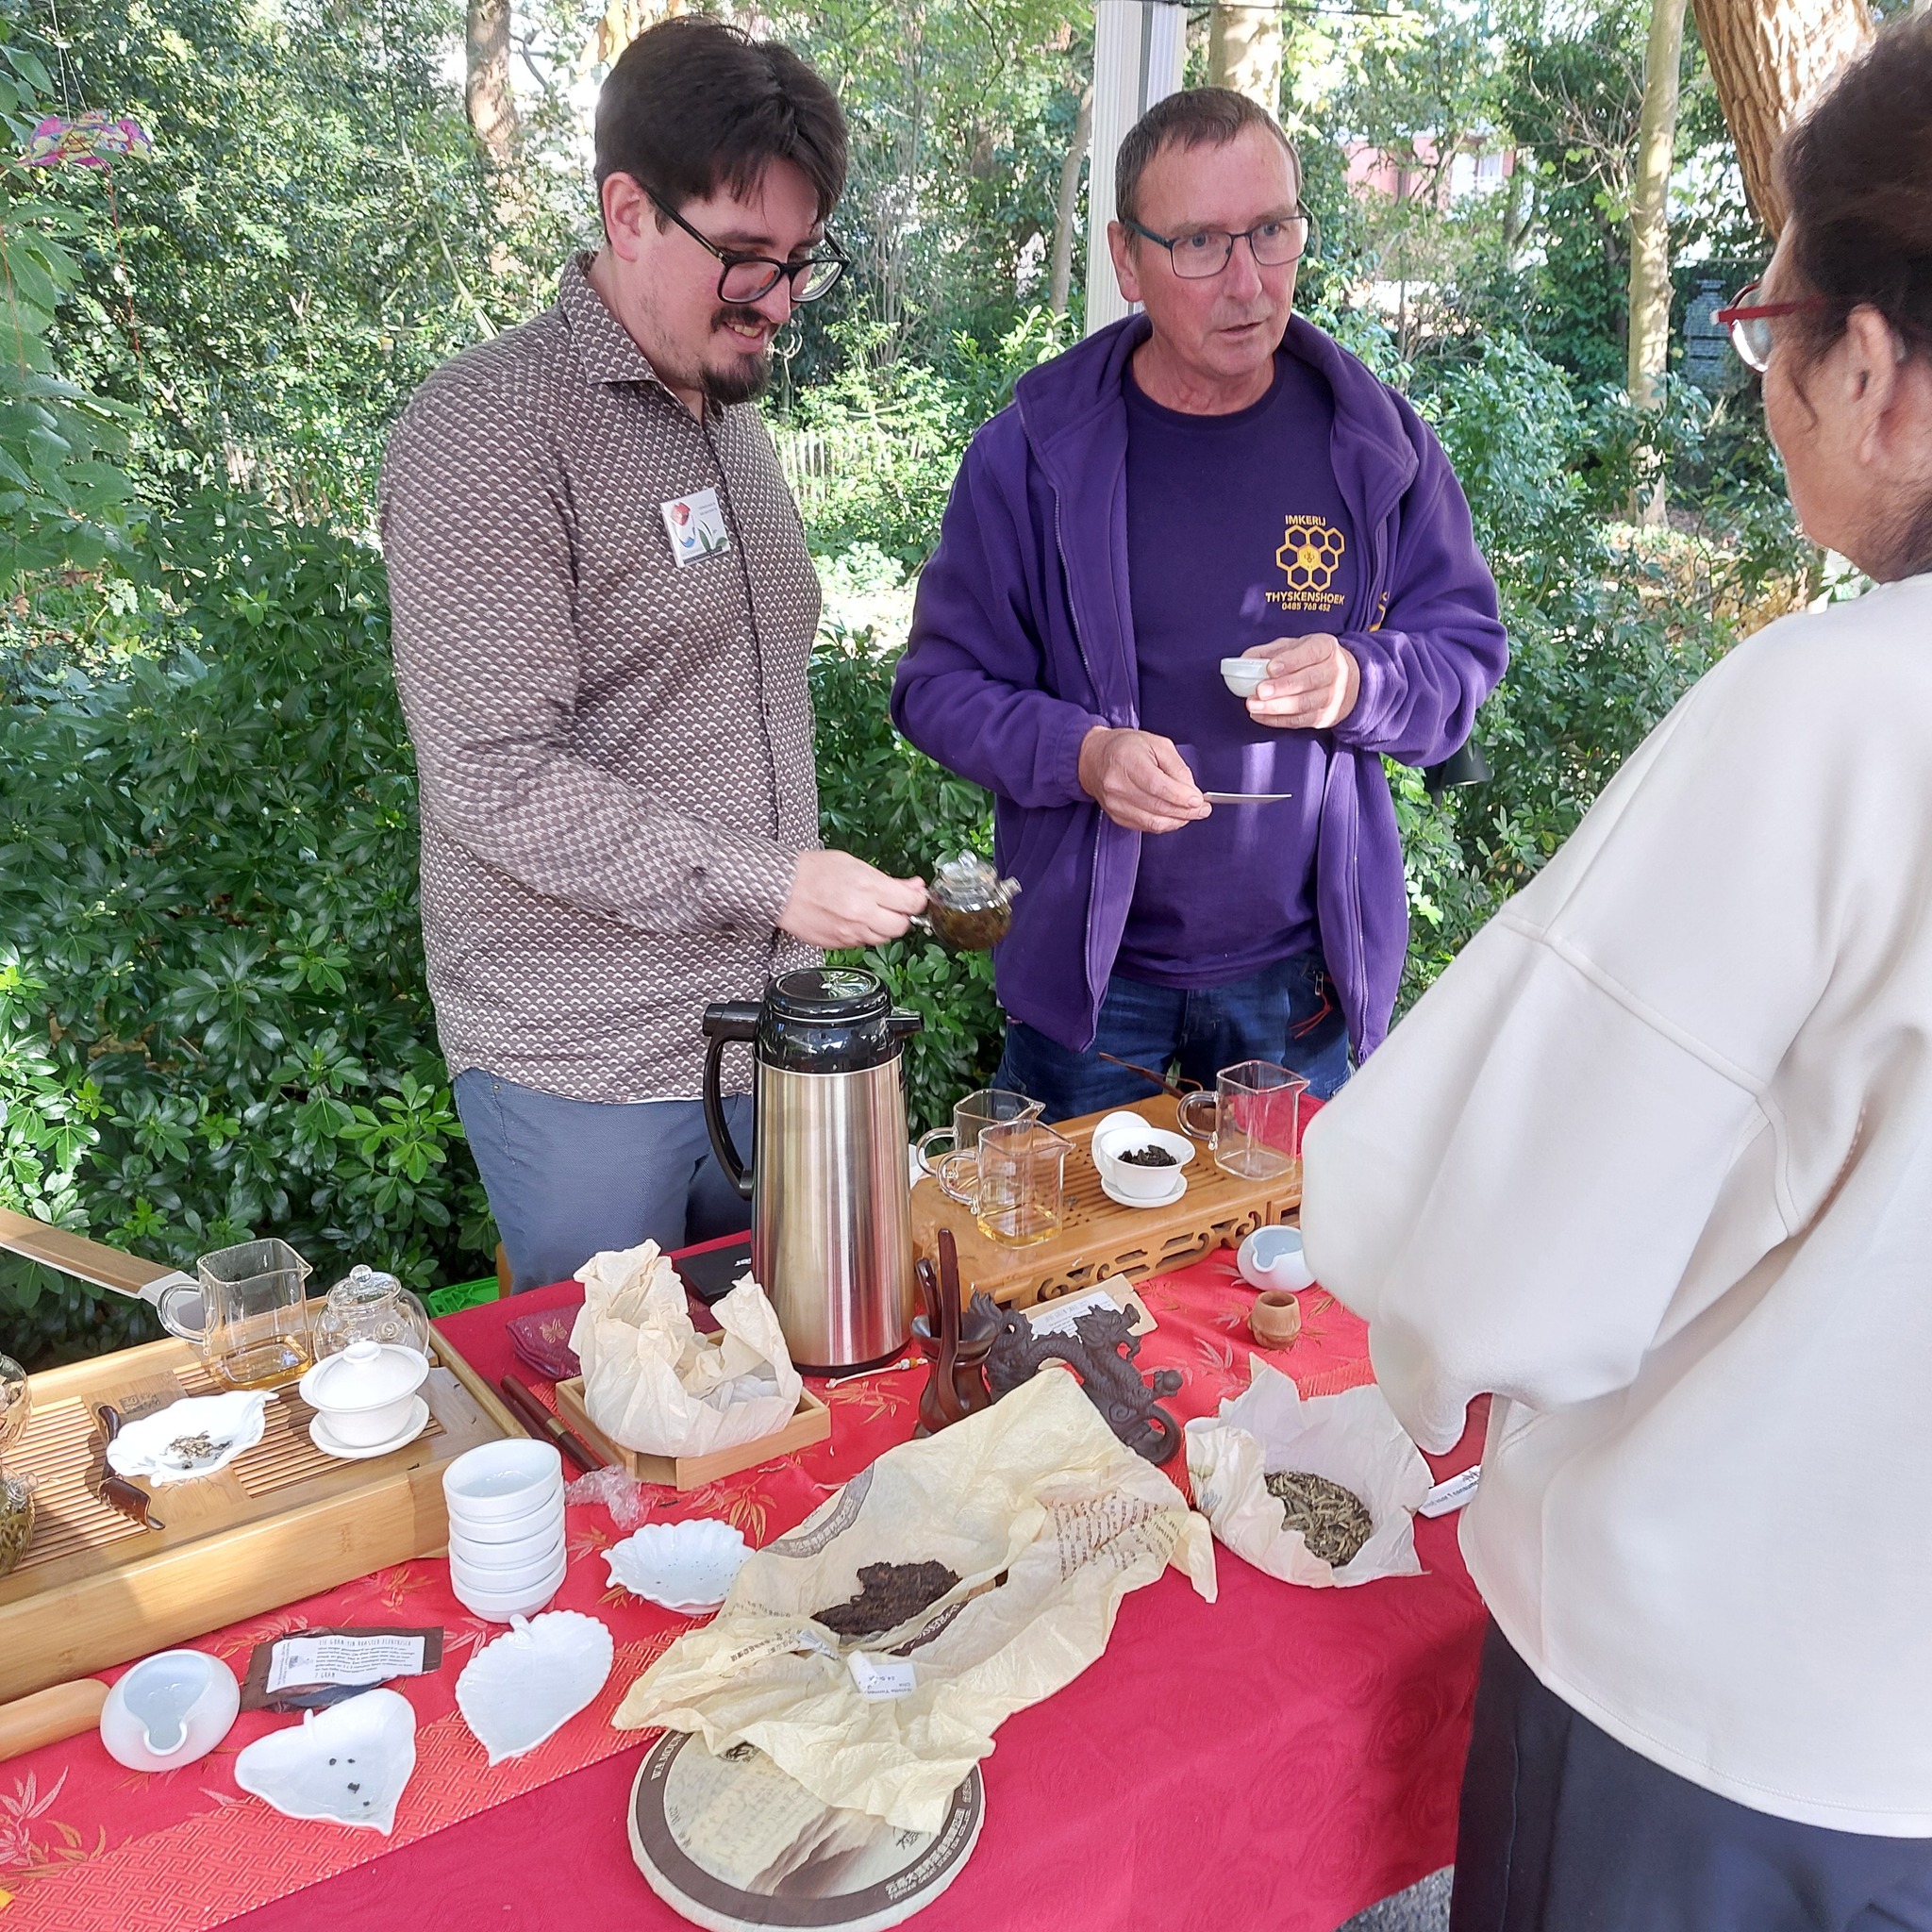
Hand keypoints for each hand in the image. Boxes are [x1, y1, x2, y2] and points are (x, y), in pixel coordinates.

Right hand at [778, 850, 927, 948]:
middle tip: (894, 906)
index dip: (918, 900)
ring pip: (883, 938)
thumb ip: (888, 880)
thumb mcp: (856, 865)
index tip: (916, 897)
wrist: (781, 888)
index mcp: (868, 889)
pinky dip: (864, 934)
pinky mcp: (839, 945)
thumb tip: (914, 887)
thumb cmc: (813, 872)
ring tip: (870, 911)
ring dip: (883, 927)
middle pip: (901, 926)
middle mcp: (862, 914)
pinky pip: (862, 943)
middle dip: (901, 916)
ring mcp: (850, 932)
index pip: (911, 904)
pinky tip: (854, 920)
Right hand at [1077, 726, 1210, 832]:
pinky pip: (1146, 827)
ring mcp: (1115, 804)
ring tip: (1192, 813)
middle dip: (1185, 811)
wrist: (1094, 758)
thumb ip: (1177, 767)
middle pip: (1157, 807)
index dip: (1180, 796)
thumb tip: (1192, 791)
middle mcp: (1117, 785)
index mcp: (1127, 761)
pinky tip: (1175, 816)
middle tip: (1203, 809)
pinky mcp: (1116, 816)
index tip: (1198, 800)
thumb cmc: (1126, 747)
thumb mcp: (1157, 744)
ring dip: (1178, 820)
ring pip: (1153, 822)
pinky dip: (1165, 824)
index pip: (1157, 786)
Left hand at [1244, 635, 1360, 729]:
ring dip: (1277, 707)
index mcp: (1326, 647)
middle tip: (1260, 691)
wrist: (1346, 681)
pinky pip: (1300, 720)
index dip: (1290, 661)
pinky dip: (1277, 720)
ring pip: (1304, 704)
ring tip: (1254, 706)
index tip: (1270, 668)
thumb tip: (1244, 661)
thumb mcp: (1295, 647)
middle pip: (1308, 681)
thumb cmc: (1312, 661)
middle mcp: (1334, 671)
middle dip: (1282, 687)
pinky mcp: (1325, 716)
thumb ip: (1270, 652)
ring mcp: (1333, 696)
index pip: (1311, 653)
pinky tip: (1260, 715)